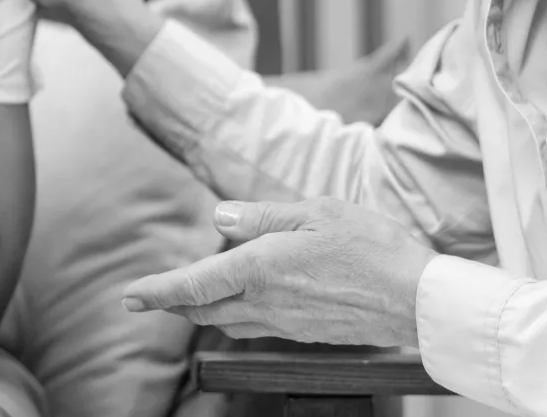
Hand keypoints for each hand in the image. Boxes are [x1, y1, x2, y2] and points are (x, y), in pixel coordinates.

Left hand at [122, 197, 435, 347]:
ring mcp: (285, 323)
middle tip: (150, 296)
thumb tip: (221, 218)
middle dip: (172, 303)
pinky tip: (241, 303)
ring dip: (200, 310)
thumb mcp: (316, 212)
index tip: (130, 296)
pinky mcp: (304, 334)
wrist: (417, 300)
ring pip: (226, 321)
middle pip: (203, 309)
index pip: (194, 285)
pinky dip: (233, 315)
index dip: (157, 291)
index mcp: (262, 268)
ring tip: (187, 298)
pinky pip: (254, 326)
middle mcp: (266, 302)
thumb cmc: (372, 247)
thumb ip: (264, 216)